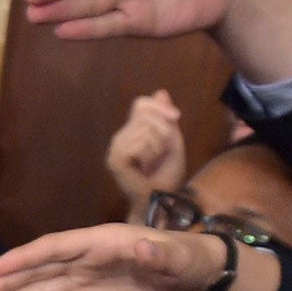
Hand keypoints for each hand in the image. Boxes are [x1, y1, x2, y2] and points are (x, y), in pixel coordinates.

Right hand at [0, 223, 228, 290]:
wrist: (199, 280)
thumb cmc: (188, 259)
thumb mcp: (177, 256)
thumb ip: (158, 253)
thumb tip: (141, 245)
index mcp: (100, 242)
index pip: (55, 248)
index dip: (25, 258)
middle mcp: (86, 260)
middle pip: (39, 270)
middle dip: (6, 282)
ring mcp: (88, 282)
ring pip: (44, 290)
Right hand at [104, 90, 186, 204]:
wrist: (162, 200)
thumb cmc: (167, 174)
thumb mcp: (172, 139)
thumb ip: (165, 117)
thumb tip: (160, 91)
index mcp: (133, 130)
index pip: (141, 103)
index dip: (160, 107)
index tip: (176, 117)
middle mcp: (121, 137)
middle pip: (145, 114)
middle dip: (163, 129)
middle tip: (163, 150)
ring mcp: (115, 148)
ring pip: (143, 129)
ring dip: (157, 144)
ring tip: (154, 160)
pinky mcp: (114, 160)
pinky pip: (137, 144)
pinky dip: (149, 154)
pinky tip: (145, 167)